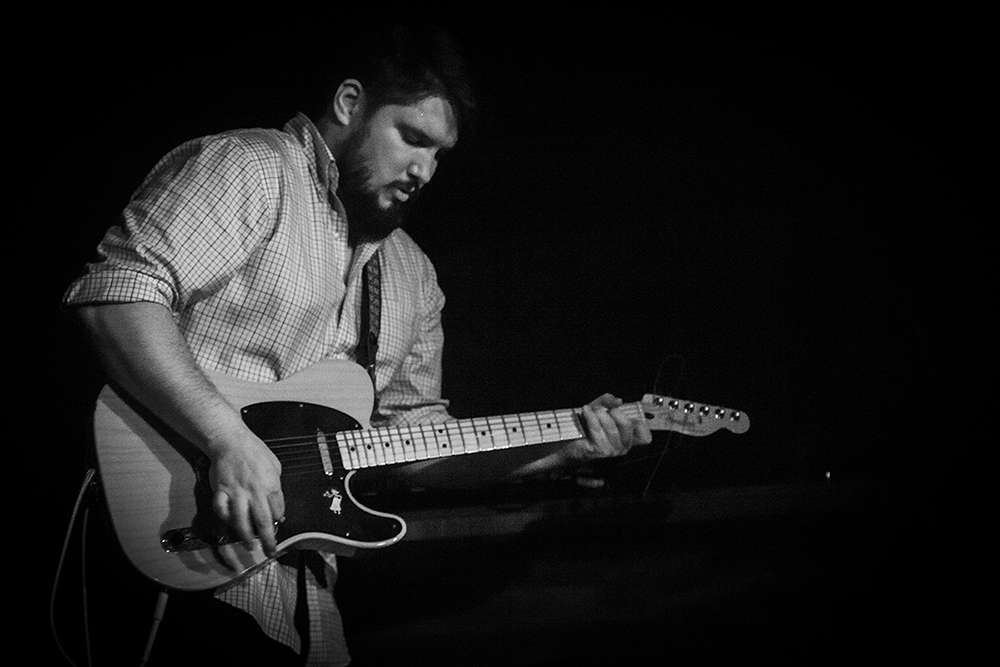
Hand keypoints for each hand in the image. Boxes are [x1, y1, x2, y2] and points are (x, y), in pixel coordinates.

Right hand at [208, 427, 284, 557]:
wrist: (230, 440)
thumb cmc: (254, 451)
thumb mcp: (275, 465)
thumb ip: (276, 486)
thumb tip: (279, 507)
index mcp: (271, 484)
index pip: (278, 510)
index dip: (279, 520)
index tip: (278, 526)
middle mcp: (254, 490)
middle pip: (263, 521)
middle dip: (268, 540)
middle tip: (270, 551)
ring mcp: (236, 492)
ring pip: (241, 521)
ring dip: (245, 536)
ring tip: (249, 546)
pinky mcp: (220, 491)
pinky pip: (221, 511)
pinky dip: (225, 519)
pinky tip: (230, 524)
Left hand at [561, 393, 652, 463]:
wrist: (565, 445)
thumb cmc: (582, 430)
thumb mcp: (596, 412)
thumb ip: (606, 403)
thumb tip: (616, 399)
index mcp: (625, 440)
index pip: (644, 436)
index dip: (639, 422)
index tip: (625, 412)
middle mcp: (621, 447)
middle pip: (627, 425)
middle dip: (614, 411)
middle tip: (603, 408)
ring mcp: (611, 451)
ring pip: (612, 427)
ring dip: (600, 414)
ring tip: (591, 410)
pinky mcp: (598, 451)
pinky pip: (598, 430)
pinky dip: (591, 417)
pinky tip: (586, 411)